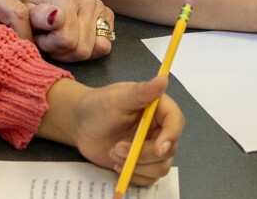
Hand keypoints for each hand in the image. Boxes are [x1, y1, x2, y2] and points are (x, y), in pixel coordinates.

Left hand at [22, 0, 114, 61]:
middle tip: (50, 41)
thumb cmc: (35, 13)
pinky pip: (104, 47)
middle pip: (80, 49)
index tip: (41, 36)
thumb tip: (55, 17)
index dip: (50, 45)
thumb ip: (37, 16)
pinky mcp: (108, 17)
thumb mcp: (26, 15)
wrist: (47, 4)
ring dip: (73, 53)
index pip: (66, 39)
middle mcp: (88, 1)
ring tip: (61, 42)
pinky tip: (77, 41)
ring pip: (91, 50)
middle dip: (60, 51)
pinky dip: (90, 50)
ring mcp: (100, 8)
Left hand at [42, 77, 183, 186]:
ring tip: (113, 154)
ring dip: (137, 166)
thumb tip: (163, 79)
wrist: (81, 124)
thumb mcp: (117, 98)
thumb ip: (140, 92)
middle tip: (117, 149)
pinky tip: (117, 165)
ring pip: (160, 167)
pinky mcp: (142, 164)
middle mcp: (159, 129)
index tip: (158, 149)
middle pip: (169, 149)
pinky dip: (134, 176)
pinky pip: (149, 178)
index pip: (175, 122)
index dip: (170, 136)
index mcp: (158, 108)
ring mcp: (151, 148)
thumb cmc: (98, 106)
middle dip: (144, 155)